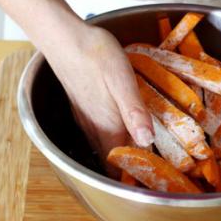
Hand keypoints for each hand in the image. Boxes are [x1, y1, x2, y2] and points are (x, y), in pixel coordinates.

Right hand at [42, 23, 153, 172]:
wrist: (65, 38)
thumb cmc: (96, 56)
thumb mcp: (122, 82)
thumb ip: (134, 113)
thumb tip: (147, 142)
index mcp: (107, 127)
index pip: (118, 167)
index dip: (132, 179)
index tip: (152, 182)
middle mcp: (95, 129)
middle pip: (111, 161)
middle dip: (129, 170)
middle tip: (155, 170)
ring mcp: (86, 119)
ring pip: (105, 147)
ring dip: (122, 154)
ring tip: (144, 153)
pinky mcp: (82, 108)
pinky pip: (99, 133)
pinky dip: (114, 138)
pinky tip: (125, 128)